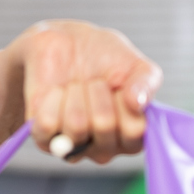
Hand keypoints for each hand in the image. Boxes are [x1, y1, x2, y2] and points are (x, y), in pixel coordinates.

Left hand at [13, 21, 161, 163]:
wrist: (67, 44)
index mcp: (133, 137)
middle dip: (98, 90)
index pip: (134, 130)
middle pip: (104, 124)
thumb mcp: (136, 64)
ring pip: (76, 124)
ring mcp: (75, 146)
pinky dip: (52, 97)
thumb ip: (147, 82)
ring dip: (76, 91)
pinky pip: (48, 124)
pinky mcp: (46, 139)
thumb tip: (138, 103)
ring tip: (76, 85)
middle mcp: (106, 149)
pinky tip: (58, 92)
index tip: (120, 84)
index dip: (125, 99)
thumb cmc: (106, 59)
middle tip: (95, 82)